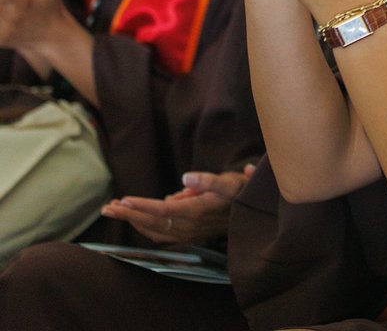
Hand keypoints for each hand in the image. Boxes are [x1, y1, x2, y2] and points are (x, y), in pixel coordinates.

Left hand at [100, 164, 255, 243]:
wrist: (253, 212)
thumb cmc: (240, 191)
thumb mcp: (229, 180)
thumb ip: (208, 180)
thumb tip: (185, 178)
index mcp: (197, 211)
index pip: (163, 211)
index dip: (142, 206)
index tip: (123, 201)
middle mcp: (190, 226)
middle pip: (152, 222)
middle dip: (128, 215)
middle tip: (107, 208)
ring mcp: (188, 233)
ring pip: (154, 230)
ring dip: (133, 221)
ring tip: (116, 210)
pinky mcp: (188, 234)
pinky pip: (161, 234)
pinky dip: (145, 227)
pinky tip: (137, 220)